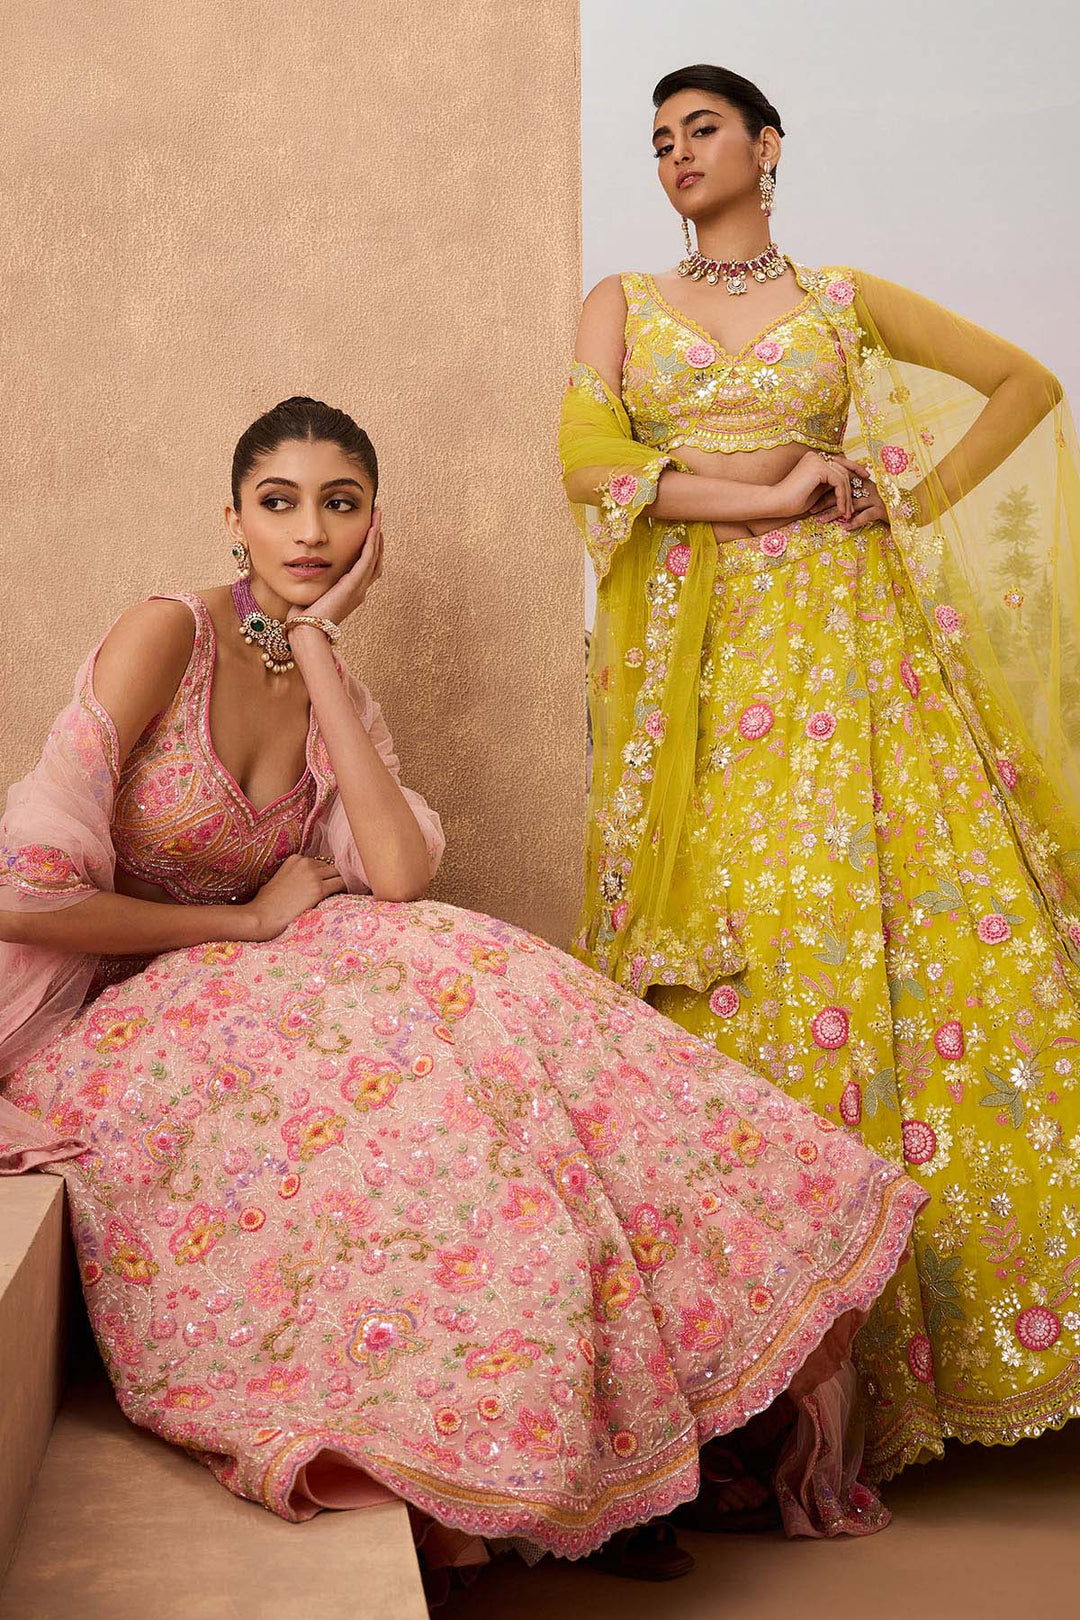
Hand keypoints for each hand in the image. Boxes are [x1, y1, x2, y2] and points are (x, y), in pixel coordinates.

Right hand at [241, 854, 345, 941]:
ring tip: (339, 895)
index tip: (326, 884)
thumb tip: (306, 883)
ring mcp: (313, 875)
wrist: (262, 916)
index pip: (320, 863)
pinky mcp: (319, 889)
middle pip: (331, 866)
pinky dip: (344, 889)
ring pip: (339, 874)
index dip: (324, 875)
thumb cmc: (266, 904)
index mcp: (296, 858)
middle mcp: (305, 862)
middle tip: (335, 891)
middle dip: (333, 878)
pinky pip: (341, 884)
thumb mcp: (278, 880)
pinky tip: (342, 898)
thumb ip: (294, 875)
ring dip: (340, 883)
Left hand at [289, 509, 384, 629]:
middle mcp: (359, 590)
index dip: (370, 547)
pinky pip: (367, 560)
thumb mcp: (312, 594)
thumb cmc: (304, 617)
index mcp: (351, 593)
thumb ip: (315, 581)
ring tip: (377, 516)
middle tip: (377, 517)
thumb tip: (307, 569)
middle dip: (377, 537)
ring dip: (377, 535)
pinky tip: (372, 529)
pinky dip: (371, 543)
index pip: (367, 566)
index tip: (368, 529)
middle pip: (375, 559)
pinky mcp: (353, 585)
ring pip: (375, 557)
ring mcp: (359, 588)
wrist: (307, 631)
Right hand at [772, 452, 868, 522]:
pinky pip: (839, 482)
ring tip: (846, 513)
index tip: (865, 478)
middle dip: (852, 488)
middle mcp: (816, 456)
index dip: (854, 469)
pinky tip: (841, 509)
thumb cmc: (791, 502)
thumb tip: (847, 488)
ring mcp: (817, 460)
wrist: (775, 503)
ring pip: (843, 477)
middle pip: (843, 470)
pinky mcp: (818, 468)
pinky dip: (842, 497)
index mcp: (814, 460)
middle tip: (854, 507)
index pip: (839, 463)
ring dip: (846, 497)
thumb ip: (830, 486)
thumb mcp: (816, 493)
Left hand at [810, 472, 889, 531]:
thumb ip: (849, 496)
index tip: (808, 499)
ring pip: (852, 504)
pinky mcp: (883, 509)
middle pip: (843, 492)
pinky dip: (855, 521)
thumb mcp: (864, 499)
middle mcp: (868, 487)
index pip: (839, 482)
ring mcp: (876, 498)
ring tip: (821, 520)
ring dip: (835, 512)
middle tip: (810, 510)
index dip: (823, 490)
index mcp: (862, 482)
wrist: (905, 513)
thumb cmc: (881, 506)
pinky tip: (845, 528)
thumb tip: (827, 501)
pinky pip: (866, 515)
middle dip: (824, 501)